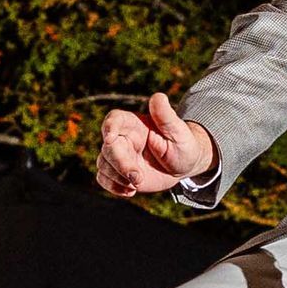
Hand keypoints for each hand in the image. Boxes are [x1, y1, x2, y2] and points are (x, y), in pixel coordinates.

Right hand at [96, 92, 218, 197]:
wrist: (183, 164)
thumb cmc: (182, 144)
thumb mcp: (178, 130)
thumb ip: (166, 115)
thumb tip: (158, 97)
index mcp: (134, 124)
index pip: (115, 119)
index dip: (108, 127)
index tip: (109, 138)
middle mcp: (123, 138)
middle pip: (108, 148)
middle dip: (120, 164)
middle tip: (138, 178)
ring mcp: (119, 156)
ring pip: (103, 164)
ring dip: (117, 178)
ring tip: (138, 183)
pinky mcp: (118, 173)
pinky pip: (103, 178)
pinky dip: (113, 187)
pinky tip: (130, 190)